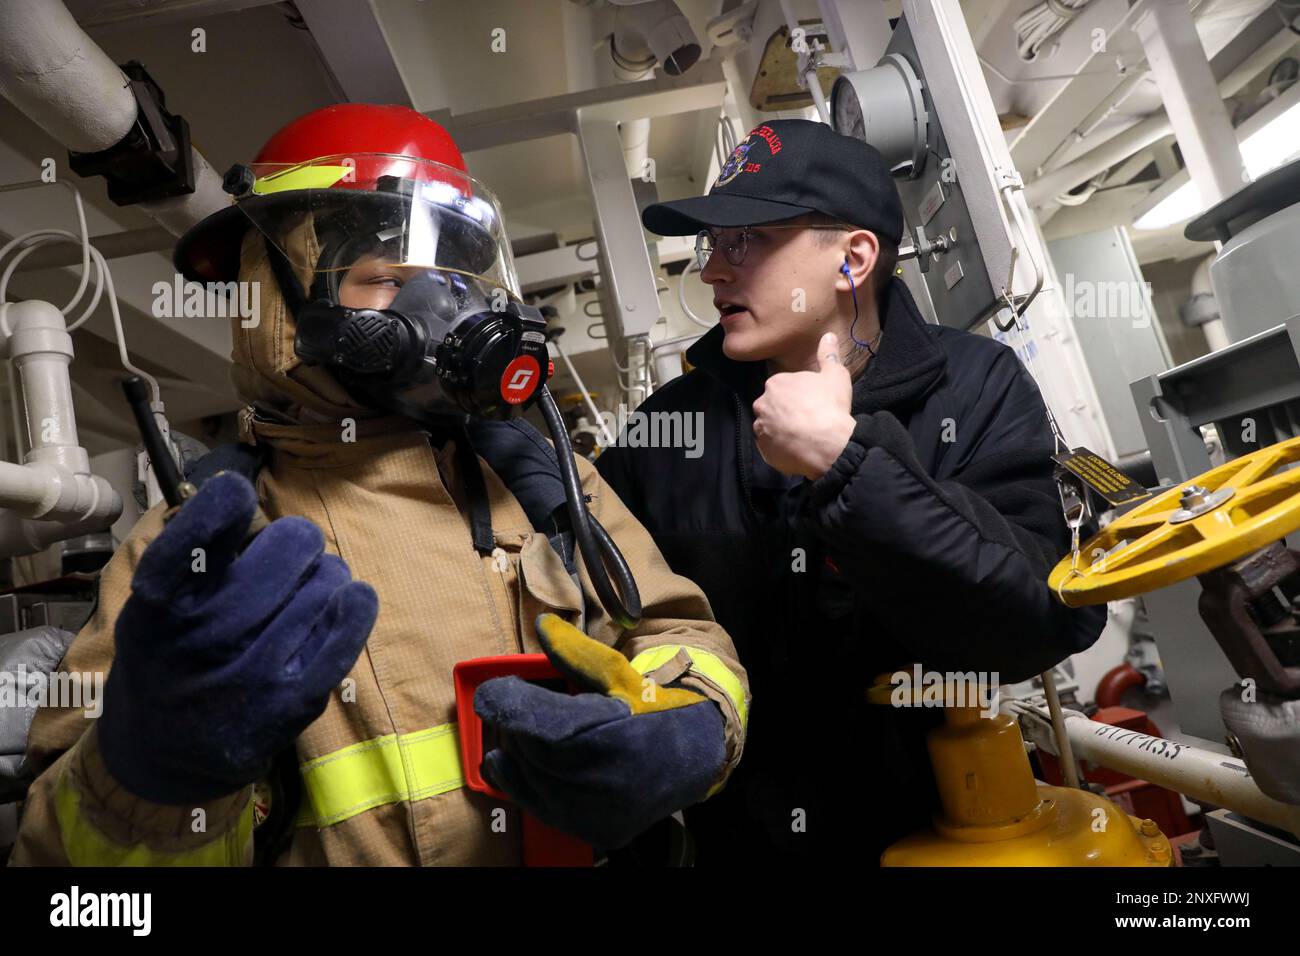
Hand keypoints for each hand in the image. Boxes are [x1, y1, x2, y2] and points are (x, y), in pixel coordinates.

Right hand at [97, 472, 377, 803]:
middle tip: (289, 556)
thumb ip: (191, 555)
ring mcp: (253, 670)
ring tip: (304, 596)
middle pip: (289, 544)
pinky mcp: (296, 698)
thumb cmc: (168, 660)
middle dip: (297, 541)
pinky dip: (356, 604)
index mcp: (157, 608)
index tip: (237, 493)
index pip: (191, 542)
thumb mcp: (152, 608)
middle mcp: (203, 638)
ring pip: (328, 581)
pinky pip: (348, 628)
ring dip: (325, 578)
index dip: (221, 506)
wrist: (169, 755)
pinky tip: (349, 599)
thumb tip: (244, 493)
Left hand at [473, 614, 725, 849]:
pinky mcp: (595, 830)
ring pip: (534, 784)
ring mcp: (600, 813)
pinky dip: (524, 784)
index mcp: (615, 738)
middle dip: (514, 727)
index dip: (510, 708)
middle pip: (535, 754)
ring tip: (514, 733)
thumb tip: (543, 624)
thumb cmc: (654, 708)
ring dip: (517, 756)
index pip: (545, 728)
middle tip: (508, 706)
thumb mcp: (618, 674)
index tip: (490, 692)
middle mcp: (607, 783)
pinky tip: (511, 764)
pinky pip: (544, 808)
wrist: (695, 757)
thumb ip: (576, 653)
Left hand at [752, 332, 855, 479]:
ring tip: (803, 437)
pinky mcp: (764, 451)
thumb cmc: (830, 407)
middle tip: (808, 420)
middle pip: (773, 407)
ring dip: (782, 430)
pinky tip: (797, 449)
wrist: (827, 444)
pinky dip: (781, 448)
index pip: (783, 387)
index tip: (812, 403)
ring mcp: (761, 429)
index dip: (799, 396)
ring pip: (770, 427)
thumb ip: (829, 354)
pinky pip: (771, 448)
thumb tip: (828, 335)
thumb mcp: (835, 375)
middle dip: (786, 412)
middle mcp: (762, 404)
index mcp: (776, 383)